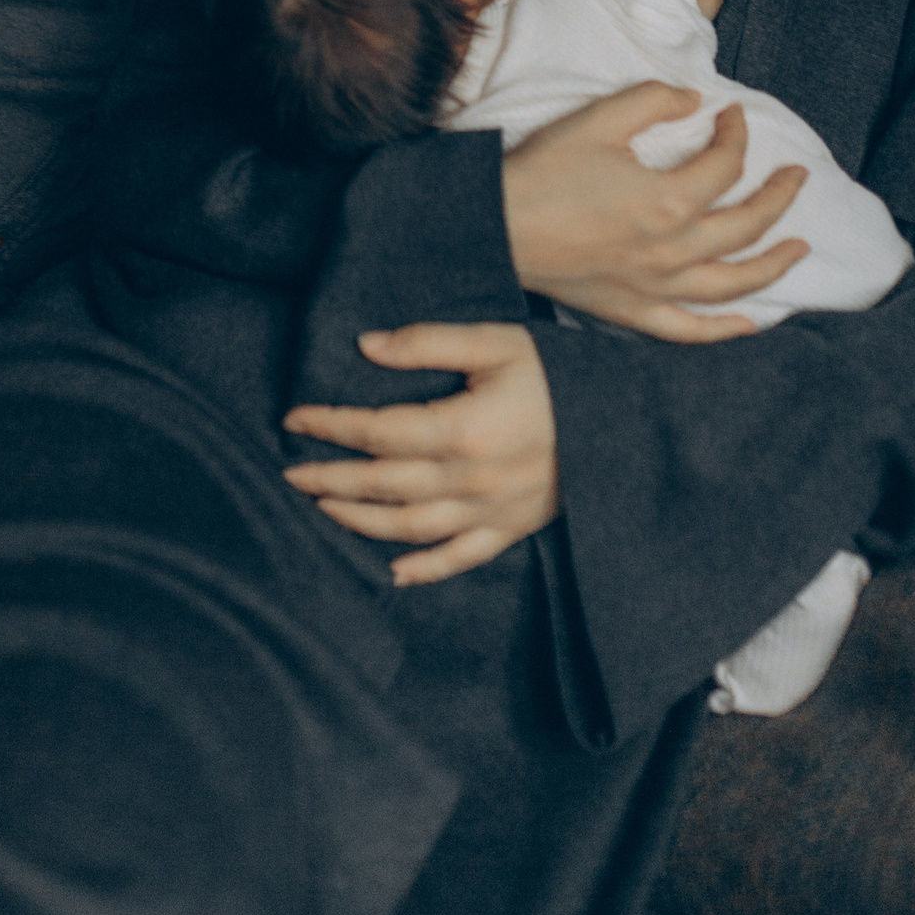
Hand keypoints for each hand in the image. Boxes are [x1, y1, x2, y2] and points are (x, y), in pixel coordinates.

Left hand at [284, 321, 557, 586]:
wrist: (625, 422)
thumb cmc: (557, 373)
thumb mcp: (496, 342)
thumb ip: (428, 343)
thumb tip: (365, 345)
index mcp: (464, 430)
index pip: (377, 432)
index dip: (331, 426)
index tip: (294, 419)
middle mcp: (471, 480)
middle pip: (382, 486)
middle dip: (330, 479)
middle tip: (289, 473)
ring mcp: (491, 513)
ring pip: (409, 529)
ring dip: (359, 521)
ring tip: (323, 505)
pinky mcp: (511, 530)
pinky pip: (459, 559)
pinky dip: (423, 570)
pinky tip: (392, 572)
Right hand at [501, 82, 806, 338]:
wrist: (496, 227)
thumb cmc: (544, 171)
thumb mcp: (599, 118)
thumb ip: (654, 100)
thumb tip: (695, 100)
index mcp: (668, 201)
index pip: (726, 165)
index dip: (736, 134)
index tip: (731, 115)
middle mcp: (673, 251)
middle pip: (746, 225)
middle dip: (779, 196)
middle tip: (798, 177)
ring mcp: (656, 288)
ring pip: (734, 283)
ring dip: (774, 265)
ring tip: (799, 249)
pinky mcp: (633, 312)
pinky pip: (691, 330)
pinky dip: (726, 330)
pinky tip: (750, 323)